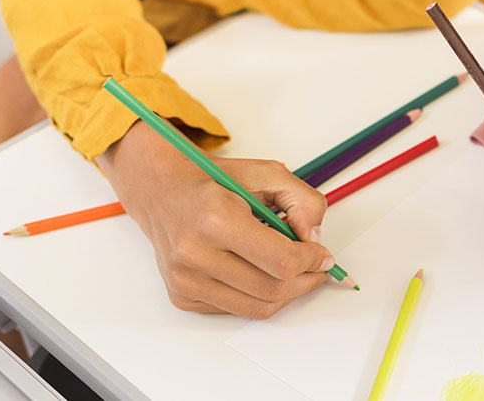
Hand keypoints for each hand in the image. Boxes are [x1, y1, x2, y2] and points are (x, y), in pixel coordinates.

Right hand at [98, 121, 334, 318]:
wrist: (160, 190)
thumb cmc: (212, 181)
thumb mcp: (265, 173)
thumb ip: (302, 201)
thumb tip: (314, 239)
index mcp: (215, 220)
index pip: (281, 262)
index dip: (312, 261)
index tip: (322, 254)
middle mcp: (194, 254)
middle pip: (272, 289)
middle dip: (306, 281)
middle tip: (317, 268)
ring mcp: (184, 280)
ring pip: (257, 307)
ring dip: (287, 294)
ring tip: (295, 272)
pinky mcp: (180, 295)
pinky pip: (235, 310)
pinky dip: (258, 297)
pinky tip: (260, 273)